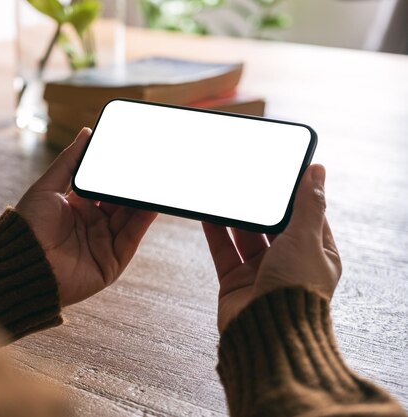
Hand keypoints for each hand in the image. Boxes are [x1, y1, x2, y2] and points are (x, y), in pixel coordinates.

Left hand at [16, 128, 156, 305]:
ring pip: (130, 220)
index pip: (105, 188)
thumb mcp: (47, 187)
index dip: (118, 175)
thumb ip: (70, 161)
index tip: (132, 156)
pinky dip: (142, 222)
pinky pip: (131, 239)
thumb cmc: (27, 226)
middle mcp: (92, 226)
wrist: (21, 263)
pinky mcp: (111, 264)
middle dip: (134, 187)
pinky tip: (150, 205)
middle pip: (120, 203)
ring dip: (142, 202)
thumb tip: (86, 132)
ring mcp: (102, 245)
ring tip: (155, 182)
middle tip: (149, 167)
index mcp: (78, 208)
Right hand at [202, 164, 341, 331]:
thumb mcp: (306, 238)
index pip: (307, 216)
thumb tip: (317, 170)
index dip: (295, 195)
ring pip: (245, 236)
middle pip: (273, 226)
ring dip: (236, 216)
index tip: (281, 172)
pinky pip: (223, 250)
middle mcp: (289, 263)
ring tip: (225, 191)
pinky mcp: (235, 281)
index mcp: (316, 255)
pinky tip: (208, 213)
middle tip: (248, 179)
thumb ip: (308, 203)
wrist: (267, 334)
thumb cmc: (295, 292)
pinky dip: (216, 232)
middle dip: (261, 205)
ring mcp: (261, 272)